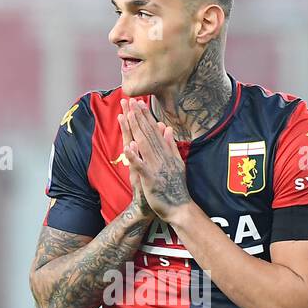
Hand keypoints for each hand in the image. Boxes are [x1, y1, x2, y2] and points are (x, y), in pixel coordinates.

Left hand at [119, 98, 190, 221]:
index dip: (145, 116)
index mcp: (166, 152)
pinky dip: (135, 157)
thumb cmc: (176, 187)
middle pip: (147, 133)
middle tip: (130, 100)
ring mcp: (156, 167)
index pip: (154, 131)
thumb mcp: (176, 162)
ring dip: (136, 129)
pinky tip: (128, 146)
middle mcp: (161, 156)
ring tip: (128, 115)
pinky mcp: (151, 179)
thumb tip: (167, 128)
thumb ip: (171, 145)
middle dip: (138, 116)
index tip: (139, 102)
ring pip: (144, 145)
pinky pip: (141, 166)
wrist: (180, 208)